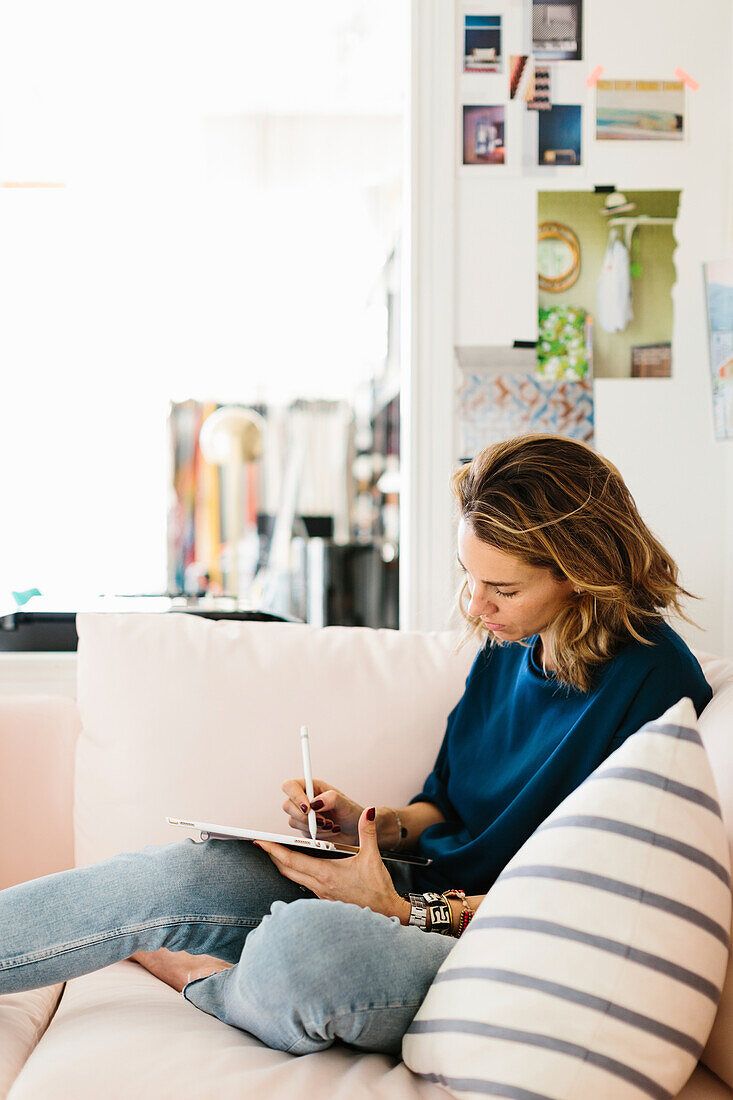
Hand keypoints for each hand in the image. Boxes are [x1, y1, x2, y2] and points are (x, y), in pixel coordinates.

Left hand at [256, 806, 405, 919]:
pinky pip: (303, 884)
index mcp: (326, 873)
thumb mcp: (373, 857)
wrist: (385, 914)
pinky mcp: (325, 899)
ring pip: (293, 877)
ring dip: (281, 864)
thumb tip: (369, 811)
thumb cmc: (378, 888)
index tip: (260, 841)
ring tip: (274, 851)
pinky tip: (297, 866)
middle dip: (271, 855)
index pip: (292, 859)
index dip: (273, 849)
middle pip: (286, 869)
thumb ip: (368, 832)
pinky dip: (294, 872)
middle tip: (260, 842)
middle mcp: (319, 885)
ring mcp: (321, 894)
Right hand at [281, 777, 363, 844]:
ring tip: (331, 825)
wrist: (355, 831)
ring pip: (293, 821)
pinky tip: (329, 831)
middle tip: (323, 821)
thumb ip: (331, 799)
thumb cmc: (351, 813)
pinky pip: (301, 833)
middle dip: (304, 816)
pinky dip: (316, 834)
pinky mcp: (304, 829)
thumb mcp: (345, 804)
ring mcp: (303, 815)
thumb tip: (315, 803)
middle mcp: (304, 799)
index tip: (308, 808)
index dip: (295, 796)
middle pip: (287, 805)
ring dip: (313, 827)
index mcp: (311, 787)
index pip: (290, 786)